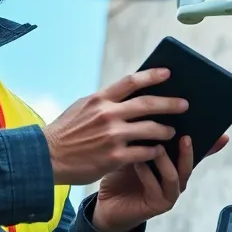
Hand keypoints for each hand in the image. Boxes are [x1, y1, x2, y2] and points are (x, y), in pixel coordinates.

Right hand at [43, 68, 187, 185]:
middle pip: (148, 104)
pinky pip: (144, 152)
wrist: (46, 158)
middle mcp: (108, 114)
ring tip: (172, 131)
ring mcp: (112, 136)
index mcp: (100, 99)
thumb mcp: (82, 108)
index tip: (168, 73)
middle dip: (170, 104)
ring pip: (150, 129)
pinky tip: (159, 151)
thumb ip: (105, 101)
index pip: (131, 81)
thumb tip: (128, 94)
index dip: (152, 75)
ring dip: (165, 130)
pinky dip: (154, 150)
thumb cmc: (66, 132)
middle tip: (184, 104)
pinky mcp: (114, 157)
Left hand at [92, 134, 228, 231]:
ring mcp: (170, 193)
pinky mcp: (158, 204)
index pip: (197, 151)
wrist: (107, 203)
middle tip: (186, 136)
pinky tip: (137, 163)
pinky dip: (147, 174)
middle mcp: (178, 179)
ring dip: (165, 161)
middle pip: (190, 163)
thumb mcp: (135, 150)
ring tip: (157, 148)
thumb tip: (151, 108)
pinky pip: (155, 187)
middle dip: (188, 150)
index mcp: (177, 163)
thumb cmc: (123, 173)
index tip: (221, 134)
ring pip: (174, 175)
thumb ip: (146, 136)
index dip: (211, 143)